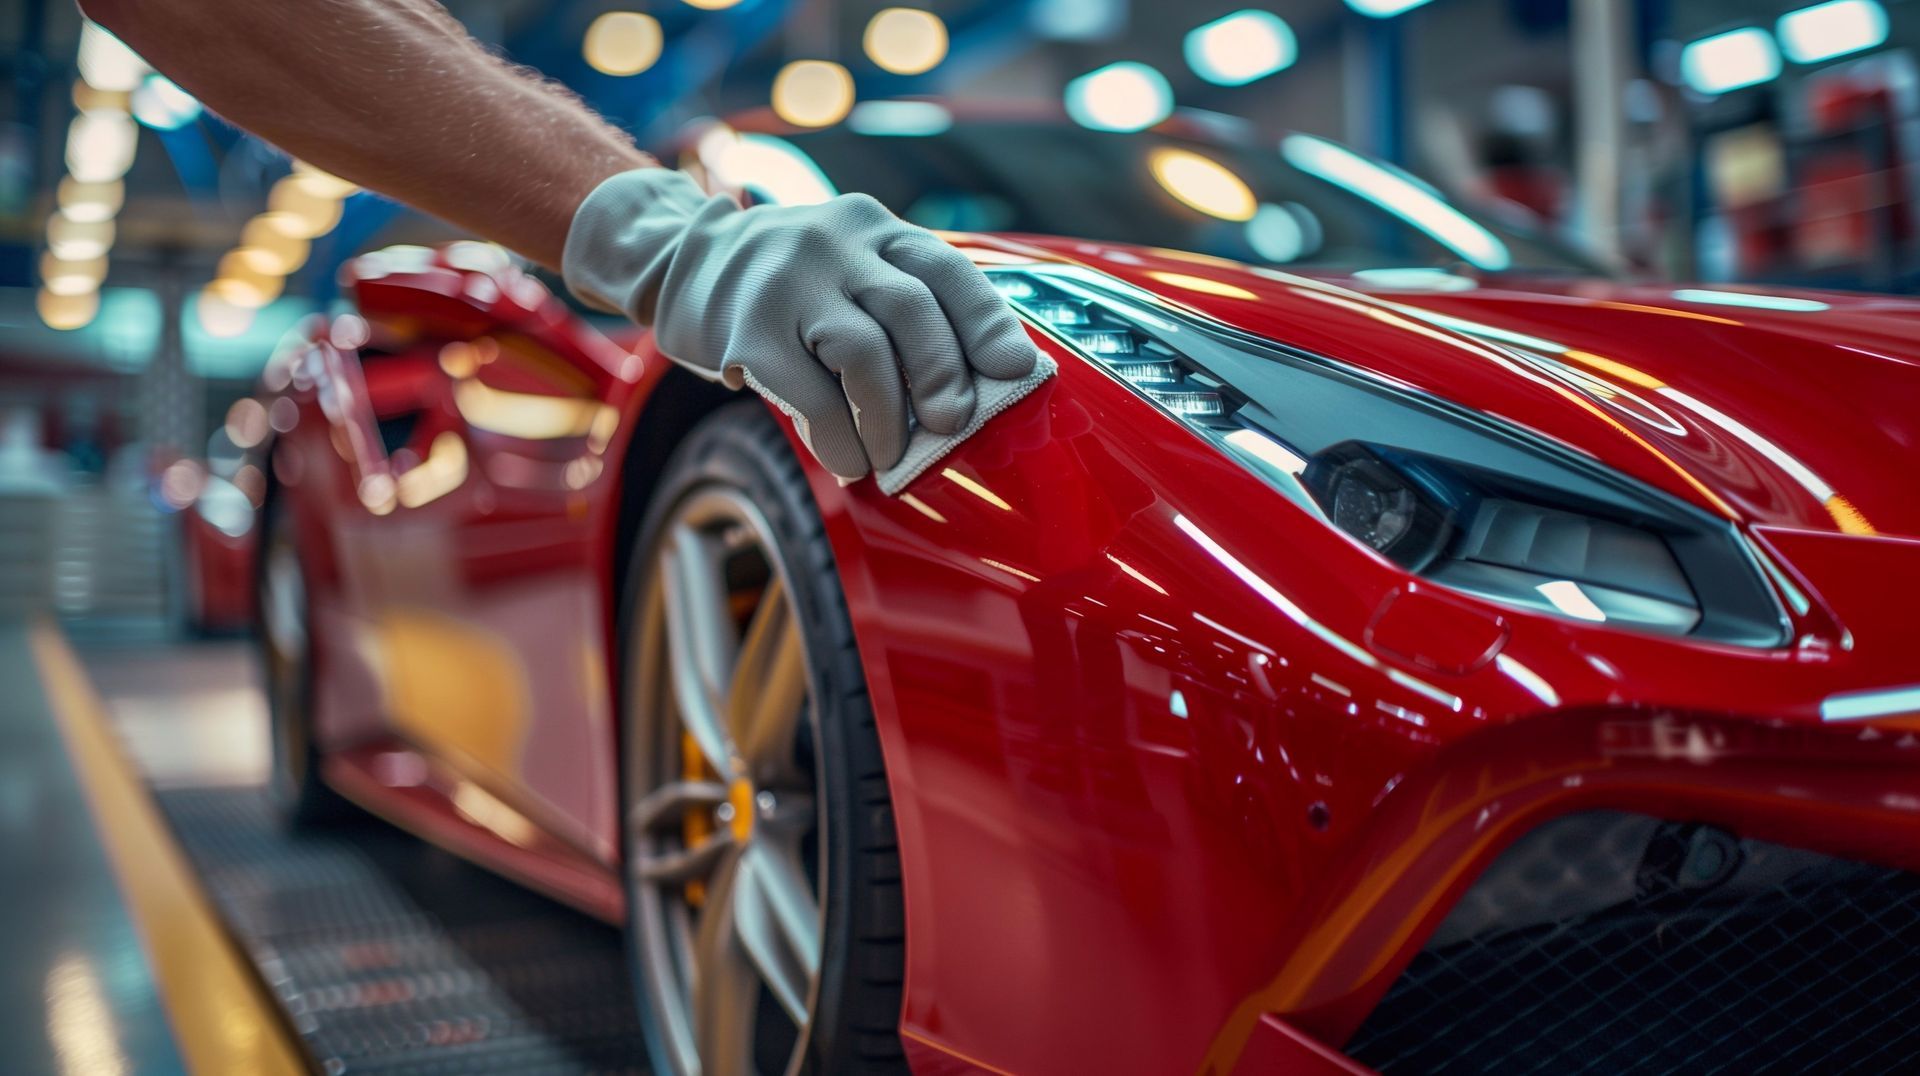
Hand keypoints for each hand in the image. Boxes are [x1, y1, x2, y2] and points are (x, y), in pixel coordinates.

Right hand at [563, 168, 1037, 477]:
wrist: (678, 259)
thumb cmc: (790, 285)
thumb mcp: (848, 268)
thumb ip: (900, 312)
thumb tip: (967, 397)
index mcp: (874, 230)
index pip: (946, 271)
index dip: (987, 323)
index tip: (1016, 370)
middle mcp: (836, 245)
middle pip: (911, 308)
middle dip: (943, 374)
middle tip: (954, 422)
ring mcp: (788, 282)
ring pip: (863, 350)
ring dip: (889, 415)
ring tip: (891, 453)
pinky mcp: (748, 328)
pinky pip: (807, 392)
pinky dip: (839, 437)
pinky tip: (849, 459)